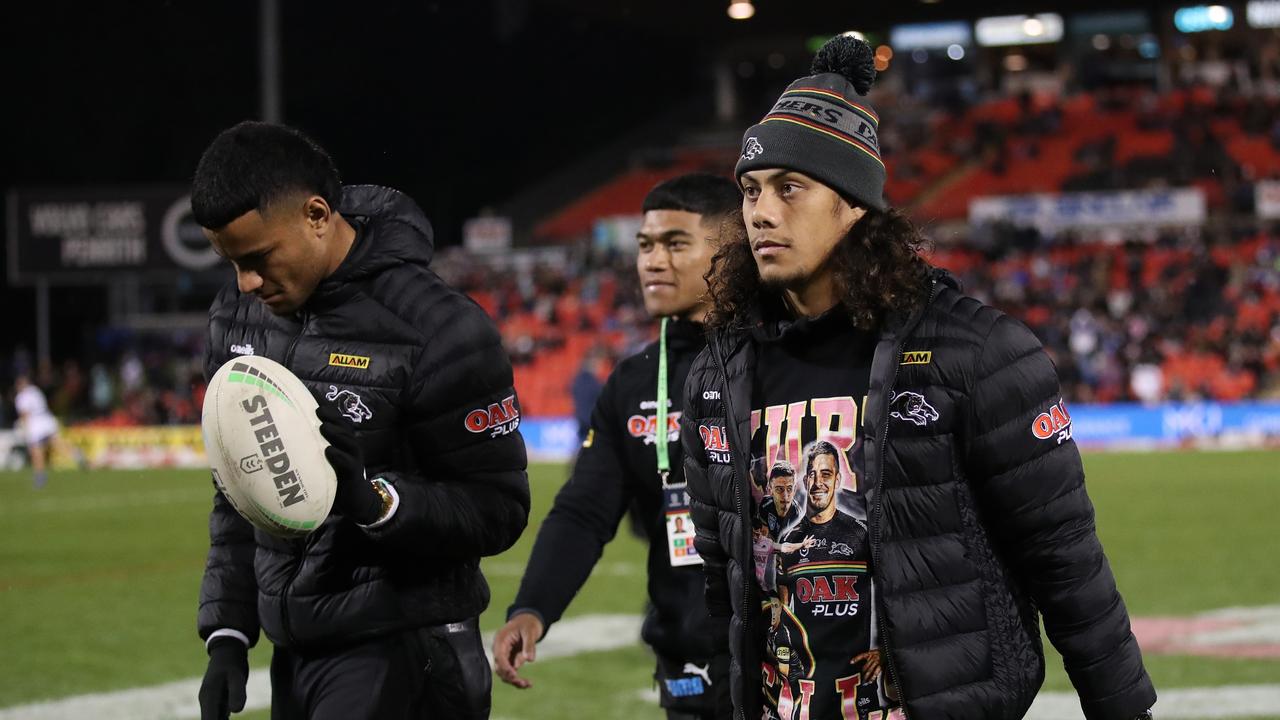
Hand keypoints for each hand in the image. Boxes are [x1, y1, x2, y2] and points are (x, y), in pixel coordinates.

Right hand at [198, 637, 247, 719]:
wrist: (228, 650)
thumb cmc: (233, 662)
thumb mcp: (237, 676)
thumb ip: (237, 693)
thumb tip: (236, 712)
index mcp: (209, 697)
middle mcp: (207, 701)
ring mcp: (211, 701)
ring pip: (214, 719)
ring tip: (228, 719)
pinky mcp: (218, 700)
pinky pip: (218, 716)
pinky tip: (228, 719)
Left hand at [316, 404, 382, 523]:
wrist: (355, 499)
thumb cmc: (336, 476)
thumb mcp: (324, 459)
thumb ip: (313, 447)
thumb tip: (289, 435)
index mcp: (343, 441)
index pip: (337, 420)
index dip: (328, 409)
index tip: (313, 399)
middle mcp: (351, 447)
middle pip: (344, 427)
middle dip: (332, 417)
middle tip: (318, 410)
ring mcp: (354, 459)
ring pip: (348, 442)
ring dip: (336, 433)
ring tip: (323, 427)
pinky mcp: (354, 473)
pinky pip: (348, 463)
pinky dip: (339, 456)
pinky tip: (329, 451)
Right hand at [492, 612, 544, 688]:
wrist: (528, 621)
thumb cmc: (528, 624)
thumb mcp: (530, 632)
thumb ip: (529, 645)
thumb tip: (530, 660)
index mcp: (501, 640)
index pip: (499, 656)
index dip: (505, 667)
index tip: (514, 675)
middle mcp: (499, 649)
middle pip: (500, 667)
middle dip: (510, 677)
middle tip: (524, 683)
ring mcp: (504, 656)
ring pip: (505, 673)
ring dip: (514, 680)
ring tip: (528, 684)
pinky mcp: (509, 660)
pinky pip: (511, 672)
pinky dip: (518, 679)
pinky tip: (529, 683)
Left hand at [851, 649, 881, 681]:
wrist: (888, 652)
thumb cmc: (880, 652)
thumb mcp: (873, 652)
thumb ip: (866, 656)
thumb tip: (855, 661)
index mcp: (871, 653)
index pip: (862, 655)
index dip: (856, 658)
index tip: (851, 662)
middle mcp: (873, 658)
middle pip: (865, 666)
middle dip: (861, 672)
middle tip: (857, 678)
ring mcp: (877, 662)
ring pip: (870, 670)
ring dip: (866, 676)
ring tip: (863, 682)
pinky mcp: (881, 666)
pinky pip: (876, 672)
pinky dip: (873, 677)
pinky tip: (870, 681)